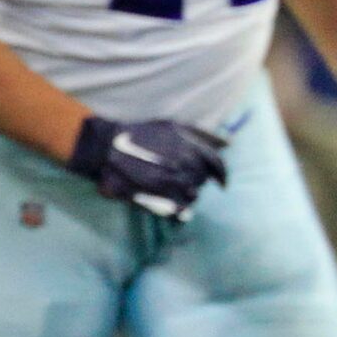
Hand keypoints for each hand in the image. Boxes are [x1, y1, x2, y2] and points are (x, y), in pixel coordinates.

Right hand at [69, 116, 227, 221]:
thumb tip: (229, 142)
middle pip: (202, 180)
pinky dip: (180, 210)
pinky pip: (180, 211)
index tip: (222, 182)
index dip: (222, 174)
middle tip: (180, 177)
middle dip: (195, 179)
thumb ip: (202, 134)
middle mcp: (185, 165)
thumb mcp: (172, 126)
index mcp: (190, 147)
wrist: (107, 146)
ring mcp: (173, 183)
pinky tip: (173, 206)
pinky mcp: (159, 199)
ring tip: (171, 188)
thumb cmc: (140, 134)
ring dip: (186, 193)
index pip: (217, 164)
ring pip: (193, 195)